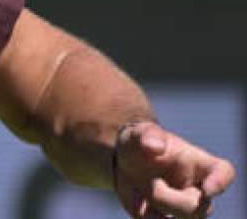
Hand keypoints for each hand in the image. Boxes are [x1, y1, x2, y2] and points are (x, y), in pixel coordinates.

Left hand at [114, 121, 236, 217]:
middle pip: (201, 208)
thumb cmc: (138, 143)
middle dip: (172, 200)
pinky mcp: (163, 217)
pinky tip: (138, 201)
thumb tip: (154, 146)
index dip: (220, 183)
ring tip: (143, 191)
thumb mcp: (139, 133)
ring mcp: (182, 207)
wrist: (121, 162)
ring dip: (160, 207)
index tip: (207, 189)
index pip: (223, 172)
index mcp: (198, 163)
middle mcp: (196, 188)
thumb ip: (148, 135)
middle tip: (152, 183)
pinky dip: (146, 215)